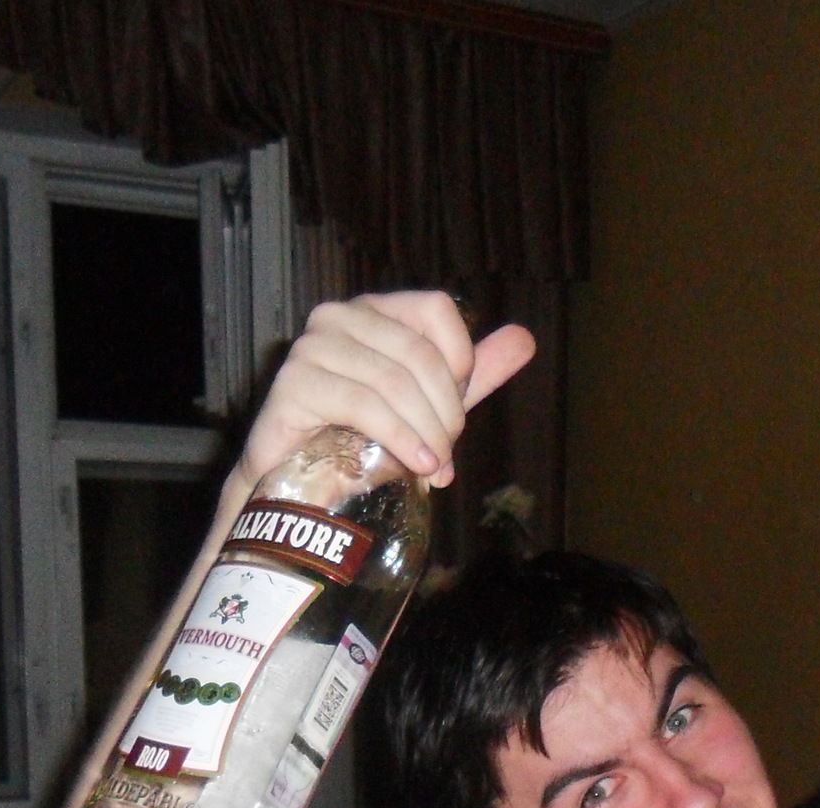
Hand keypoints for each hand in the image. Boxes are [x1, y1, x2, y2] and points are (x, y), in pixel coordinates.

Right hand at [236, 292, 537, 491]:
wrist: (303, 486)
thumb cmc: (363, 440)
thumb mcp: (429, 405)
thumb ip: (472, 373)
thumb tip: (525, 338)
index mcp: (375, 310)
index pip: (436, 309)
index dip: (460, 361)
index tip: (459, 411)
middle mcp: (339, 316)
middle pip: (418, 351)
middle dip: (444, 410)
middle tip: (447, 452)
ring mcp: (312, 346)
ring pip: (394, 380)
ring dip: (425, 431)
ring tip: (433, 466)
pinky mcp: (293, 383)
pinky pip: (363, 404)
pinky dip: (399, 438)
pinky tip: (416, 465)